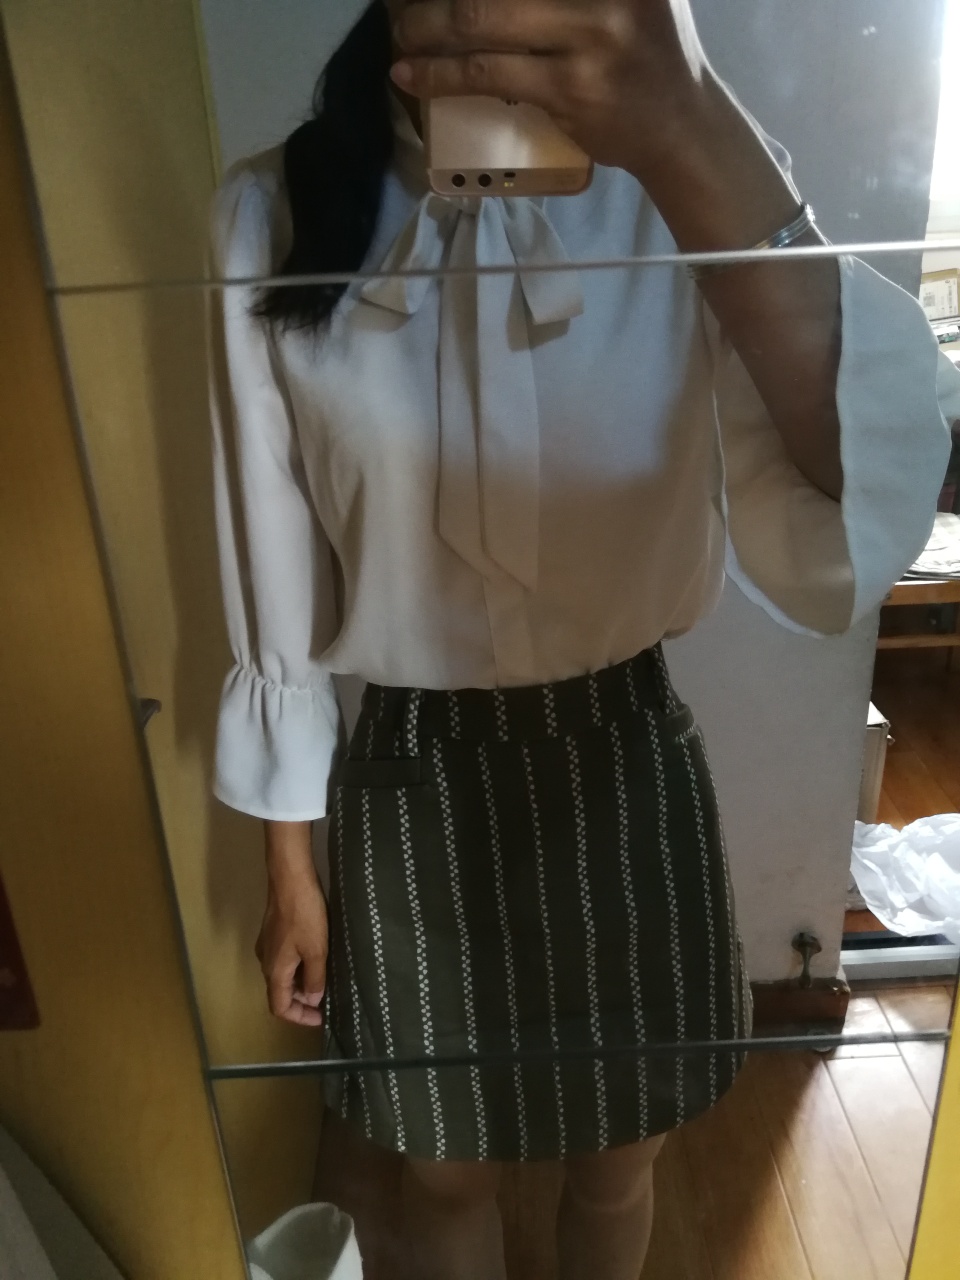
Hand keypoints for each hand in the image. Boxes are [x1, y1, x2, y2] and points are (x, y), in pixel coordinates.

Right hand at [257, 823, 327, 1026]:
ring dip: (302, 982)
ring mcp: (268, 945)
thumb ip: (315, 978)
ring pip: (283, 975)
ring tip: (327, 980)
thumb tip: (313, 999)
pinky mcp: (273, 931)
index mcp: (274, 971)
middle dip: (303, 1001)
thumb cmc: (304, 915)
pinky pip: (285, 959)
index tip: (322, 1018)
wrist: (290, 878)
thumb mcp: (316, 950)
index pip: (279, 1007)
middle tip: (328, 999)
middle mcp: (266, 961)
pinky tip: (317, 956)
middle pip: (280, 992)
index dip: (300, 1017)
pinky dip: (300, 966)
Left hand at [390, 0, 711, 177]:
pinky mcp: (571, 87)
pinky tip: (412, 74)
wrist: (680, 123)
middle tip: (402, 2)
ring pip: (480, 19)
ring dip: (425, 28)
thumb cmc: (643, 46)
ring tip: (400, 34)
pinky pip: (488, 73)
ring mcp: (591, 34)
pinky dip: (440, 75)